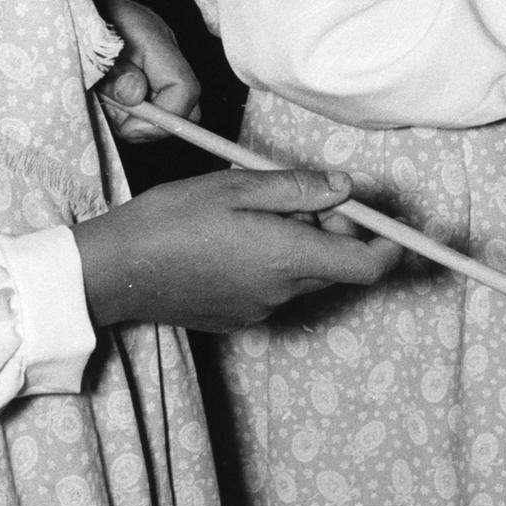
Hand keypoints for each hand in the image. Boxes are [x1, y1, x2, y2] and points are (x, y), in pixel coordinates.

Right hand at [73, 168, 398, 330]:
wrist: (114, 272)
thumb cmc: (173, 220)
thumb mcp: (237, 185)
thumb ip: (299, 189)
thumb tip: (345, 190)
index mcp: (288, 259)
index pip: (368, 267)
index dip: (390, 247)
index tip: (392, 225)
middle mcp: (281, 294)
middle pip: (335, 267)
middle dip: (331, 232)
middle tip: (293, 198)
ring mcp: (259, 312)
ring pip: (304, 276)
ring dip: (297, 247)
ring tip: (248, 216)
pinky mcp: (237, 320)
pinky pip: (274, 290)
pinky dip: (270, 265)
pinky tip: (228, 243)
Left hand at [93, 0, 202, 141]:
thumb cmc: (68, 12)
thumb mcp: (84, 43)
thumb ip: (111, 70)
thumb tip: (135, 96)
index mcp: (153, 38)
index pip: (184, 89)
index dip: (163, 118)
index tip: (128, 127)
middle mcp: (162, 50)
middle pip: (185, 104)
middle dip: (151, 122)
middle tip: (113, 113)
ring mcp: (155, 59)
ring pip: (164, 107)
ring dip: (131, 115)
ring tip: (98, 95)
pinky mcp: (142, 69)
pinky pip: (148, 101)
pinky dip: (125, 109)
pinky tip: (101, 94)